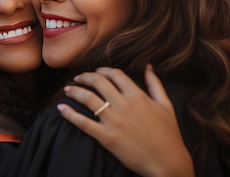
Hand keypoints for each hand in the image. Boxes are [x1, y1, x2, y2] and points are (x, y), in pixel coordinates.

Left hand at [57, 65, 193, 176]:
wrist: (167, 162)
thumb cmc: (169, 134)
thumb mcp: (165, 105)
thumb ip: (155, 84)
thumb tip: (148, 66)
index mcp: (138, 96)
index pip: (115, 74)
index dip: (103, 70)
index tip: (97, 71)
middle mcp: (124, 105)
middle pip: (98, 82)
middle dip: (85, 77)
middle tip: (78, 78)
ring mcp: (114, 121)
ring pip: (88, 98)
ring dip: (74, 91)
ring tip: (67, 89)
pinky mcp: (106, 137)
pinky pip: (83, 123)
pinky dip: (69, 114)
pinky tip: (61, 108)